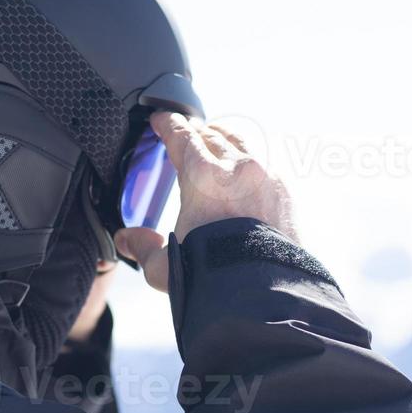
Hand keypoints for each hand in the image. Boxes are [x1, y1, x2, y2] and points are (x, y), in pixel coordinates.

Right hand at [114, 113, 296, 292]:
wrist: (263, 291)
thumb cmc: (212, 275)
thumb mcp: (165, 266)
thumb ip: (143, 247)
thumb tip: (126, 239)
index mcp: (202, 176)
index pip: (181, 136)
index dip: (167, 124)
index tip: (161, 121)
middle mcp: (236, 167)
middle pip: (211, 134)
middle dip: (195, 131)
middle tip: (186, 133)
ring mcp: (266, 175)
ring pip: (241, 141)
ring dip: (224, 138)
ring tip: (216, 141)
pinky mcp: (285, 191)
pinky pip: (264, 162)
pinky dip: (249, 159)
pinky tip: (245, 169)